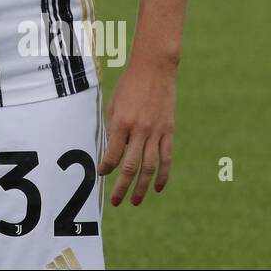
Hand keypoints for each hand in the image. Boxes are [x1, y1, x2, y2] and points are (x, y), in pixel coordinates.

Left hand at [98, 54, 176, 206]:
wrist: (154, 69)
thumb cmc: (129, 86)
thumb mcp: (114, 104)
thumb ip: (113, 129)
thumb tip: (111, 153)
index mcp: (122, 123)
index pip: (113, 155)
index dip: (106, 168)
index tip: (101, 174)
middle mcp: (139, 130)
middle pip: (131, 166)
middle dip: (122, 186)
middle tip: (116, 202)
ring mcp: (156, 132)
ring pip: (149, 167)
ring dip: (142, 187)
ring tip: (136, 201)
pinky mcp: (168, 131)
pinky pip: (166, 158)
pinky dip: (162, 175)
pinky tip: (157, 188)